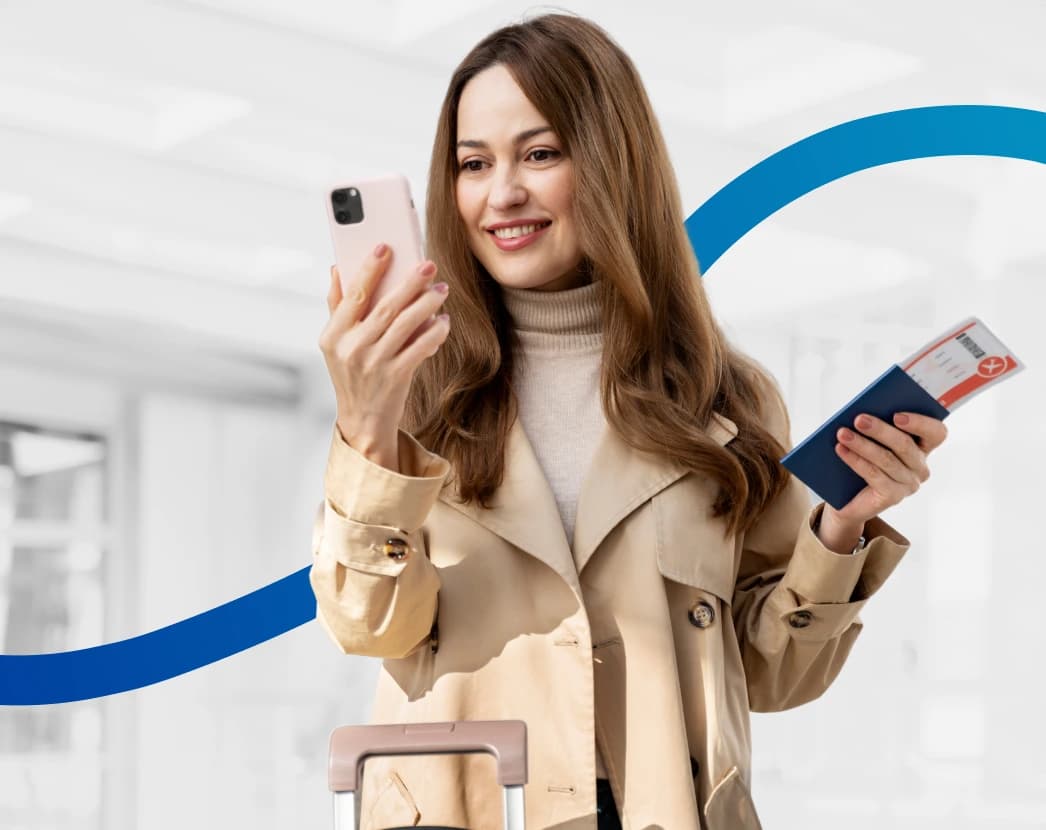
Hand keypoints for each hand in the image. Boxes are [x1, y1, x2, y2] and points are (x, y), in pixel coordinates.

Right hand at [317, 243, 450, 460]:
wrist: (362, 421)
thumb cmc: (352, 375)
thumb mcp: (336, 344)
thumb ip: (337, 306)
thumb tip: (337, 267)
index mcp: (333, 335)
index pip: (353, 294)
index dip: (369, 269)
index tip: (386, 247)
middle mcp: (351, 349)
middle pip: (384, 307)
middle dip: (409, 283)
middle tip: (428, 265)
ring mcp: (374, 364)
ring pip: (405, 325)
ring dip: (426, 304)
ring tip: (441, 289)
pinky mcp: (395, 378)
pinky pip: (420, 348)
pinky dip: (434, 333)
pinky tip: (443, 322)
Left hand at [824, 411, 947, 533]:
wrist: (847, 498)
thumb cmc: (862, 461)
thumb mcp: (872, 440)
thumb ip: (876, 426)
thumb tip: (864, 413)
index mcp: (922, 447)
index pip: (936, 433)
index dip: (920, 422)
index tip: (897, 415)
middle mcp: (920, 467)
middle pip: (904, 445)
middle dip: (880, 430)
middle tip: (858, 419)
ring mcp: (908, 484)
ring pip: (886, 459)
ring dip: (862, 444)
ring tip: (842, 433)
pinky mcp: (893, 496)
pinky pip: (874, 474)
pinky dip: (855, 460)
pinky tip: (841, 450)